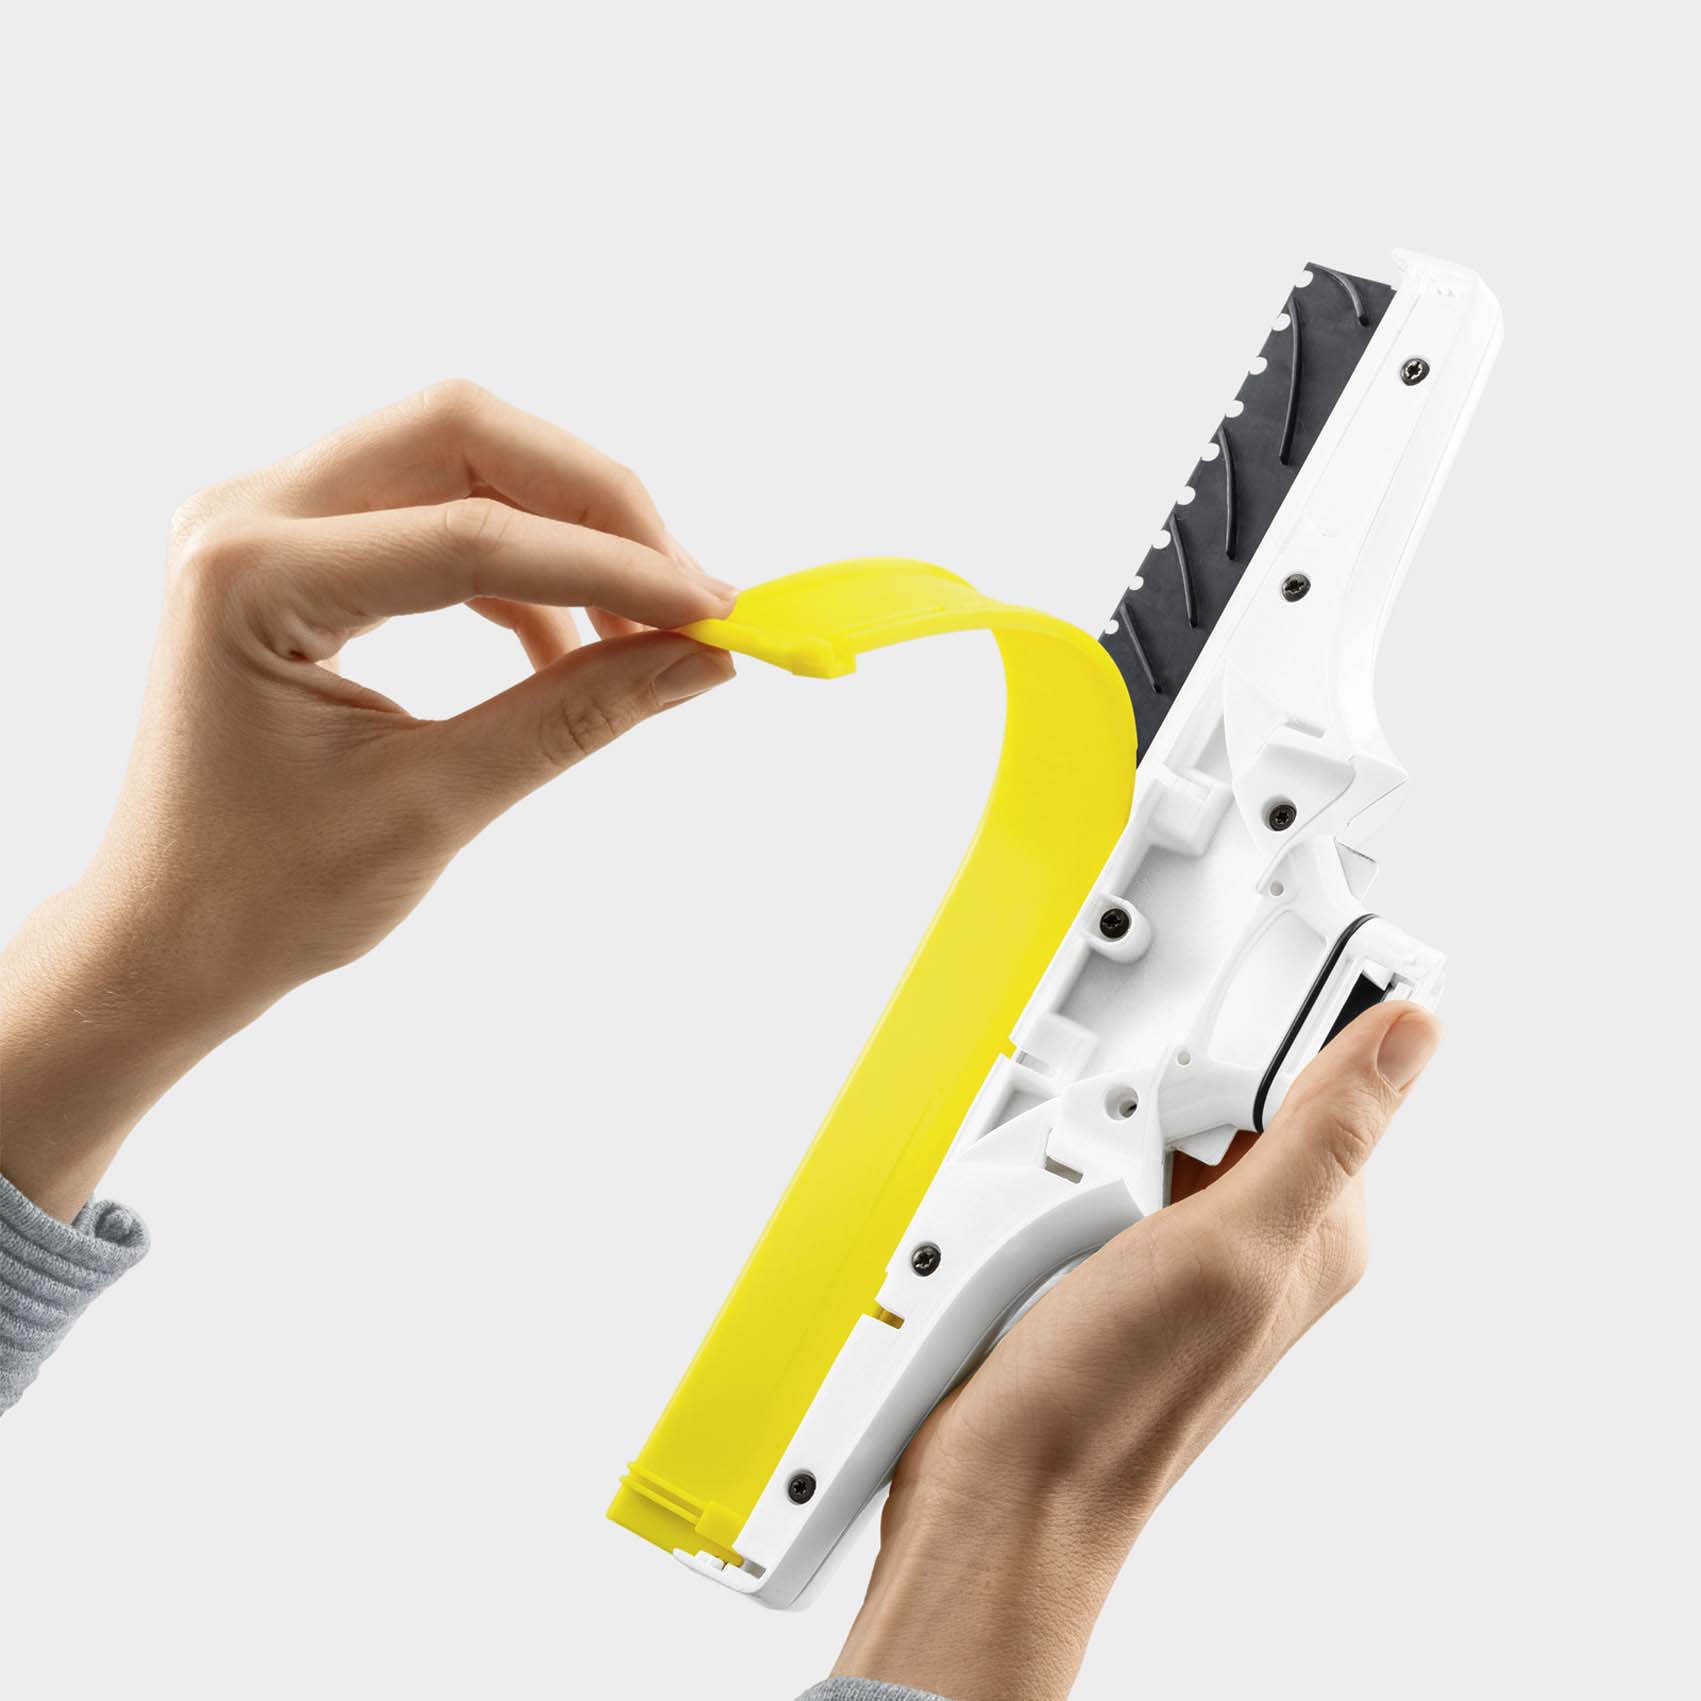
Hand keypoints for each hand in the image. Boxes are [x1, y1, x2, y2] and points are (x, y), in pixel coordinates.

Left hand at [0, 382, 736, 1219]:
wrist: (169, 936)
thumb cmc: (267, 893)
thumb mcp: (436, 803)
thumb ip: (576, 713)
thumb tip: (702, 658)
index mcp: (252, 577)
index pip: (474, 534)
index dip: (615, 565)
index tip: (716, 611)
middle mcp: (248, 515)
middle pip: (463, 435)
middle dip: (594, 505)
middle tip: (685, 594)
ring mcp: (266, 520)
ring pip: (456, 455)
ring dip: (563, 528)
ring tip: (638, 628)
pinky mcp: (298, 548)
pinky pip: (434, 509)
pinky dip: (518, 564)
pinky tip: (564, 642)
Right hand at [834, 1001, 1441, 1700]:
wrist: (1005, 1484)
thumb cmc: (1119, 1395)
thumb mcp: (1232, 1244)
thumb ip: (1322, 1134)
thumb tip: (1413, 1033)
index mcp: (1318, 1227)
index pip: (1326, 1080)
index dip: (1274, 1037)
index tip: (1219, 1028)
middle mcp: (1257, 1236)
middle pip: (1220, 1092)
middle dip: (1157, 1096)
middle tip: (1125, 1149)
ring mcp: (1177, 1248)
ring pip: (1142, 1124)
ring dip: (1092, 1136)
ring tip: (1068, 1200)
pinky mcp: (1108, 1256)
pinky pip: (1088, 1166)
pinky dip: (1056, 1168)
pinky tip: (1037, 1211)